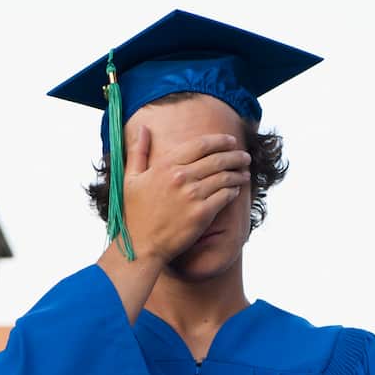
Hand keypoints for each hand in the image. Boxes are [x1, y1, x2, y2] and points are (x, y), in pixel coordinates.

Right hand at [121, 128, 251, 263]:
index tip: (230, 141)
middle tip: (245, 157)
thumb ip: (138, 151)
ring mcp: (193, 196)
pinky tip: (236, 190)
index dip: (220, 140)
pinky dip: (233, 191)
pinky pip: (225, 196)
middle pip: (218, 159)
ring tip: (245, 173)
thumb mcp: (129, 178)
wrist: (139, 246)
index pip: (201, 145)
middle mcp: (181, 177)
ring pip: (225, 177)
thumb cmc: (133, 214)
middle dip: (235, 156)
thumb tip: (142, 128)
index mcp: (166, 165)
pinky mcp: (202, 214)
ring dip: (238, 173)